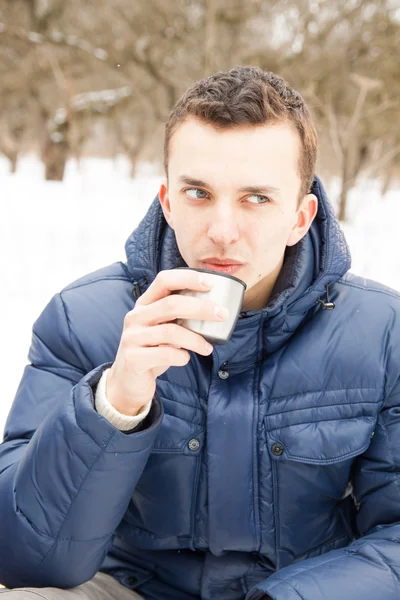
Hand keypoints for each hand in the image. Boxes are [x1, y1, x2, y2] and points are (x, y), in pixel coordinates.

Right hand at [106, 269, 228, 415]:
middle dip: (201, 308)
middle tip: (222, 314)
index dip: (188, 278)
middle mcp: (136, 316)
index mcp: (145, 304)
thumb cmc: (152, 350)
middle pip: (171, 304)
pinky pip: (165, 354)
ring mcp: (132, 337)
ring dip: (195, 339)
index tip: (210, 283)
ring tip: (208, 348)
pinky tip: (185, 359)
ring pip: (170, 332)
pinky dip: (182, 357)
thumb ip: (180, 317)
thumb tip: (215, 310)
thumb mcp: (163, 329)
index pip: (164, 280)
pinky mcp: (133, 358)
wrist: (128, 382)